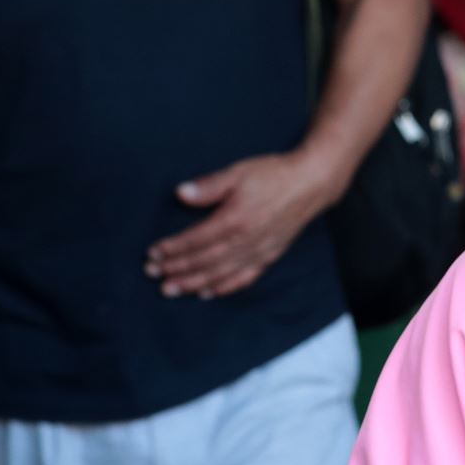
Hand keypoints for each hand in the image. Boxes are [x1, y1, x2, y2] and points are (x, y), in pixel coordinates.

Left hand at [145, 153, 336, 299]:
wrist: (312, 182)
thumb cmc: (274, 174)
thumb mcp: (239, 171)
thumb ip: (209, 185)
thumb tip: (180, 193)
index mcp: (235, 219)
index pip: (195, 240)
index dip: (172, 249)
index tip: (152, 254)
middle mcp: (245, 240)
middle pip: (203, 261)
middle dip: (176, 269)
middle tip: (152, 275)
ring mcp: (258, 251)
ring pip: (220, 274)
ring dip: (193, 283)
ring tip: (171, 289)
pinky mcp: (270, 256)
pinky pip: (244, 278)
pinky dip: (224, 288)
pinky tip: (208, 293)